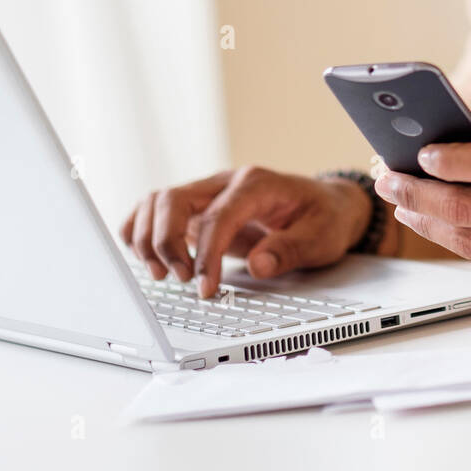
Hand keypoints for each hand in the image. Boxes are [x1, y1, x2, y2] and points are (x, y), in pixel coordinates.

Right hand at [120, 167, 371, 297]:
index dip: (206, 254)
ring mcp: (209, 193)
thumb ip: (290, 250)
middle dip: (166, 242)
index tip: (205, 288)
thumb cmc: (325, 218)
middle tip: (181, 280)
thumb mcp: (322, 236)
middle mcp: (226, 183)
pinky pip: (155, 211)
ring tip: (160, 274)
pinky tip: (148, 258)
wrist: (329, 205)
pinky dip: (141, 231)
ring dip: (148, 237)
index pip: (218, 215)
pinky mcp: (199, 209)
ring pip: (157, 202)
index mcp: (257, 184)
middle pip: (174, 199)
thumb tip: (258, 265)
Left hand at [374, 97, 470, 294]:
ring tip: (404, 205)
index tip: (416, 155)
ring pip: (467, 242)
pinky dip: (461, 242)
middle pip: (462, 209)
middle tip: (388, 180)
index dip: (441, 161)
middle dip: (414, 195)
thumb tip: (470, 124)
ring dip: (426, 224)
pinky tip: (442, 226)